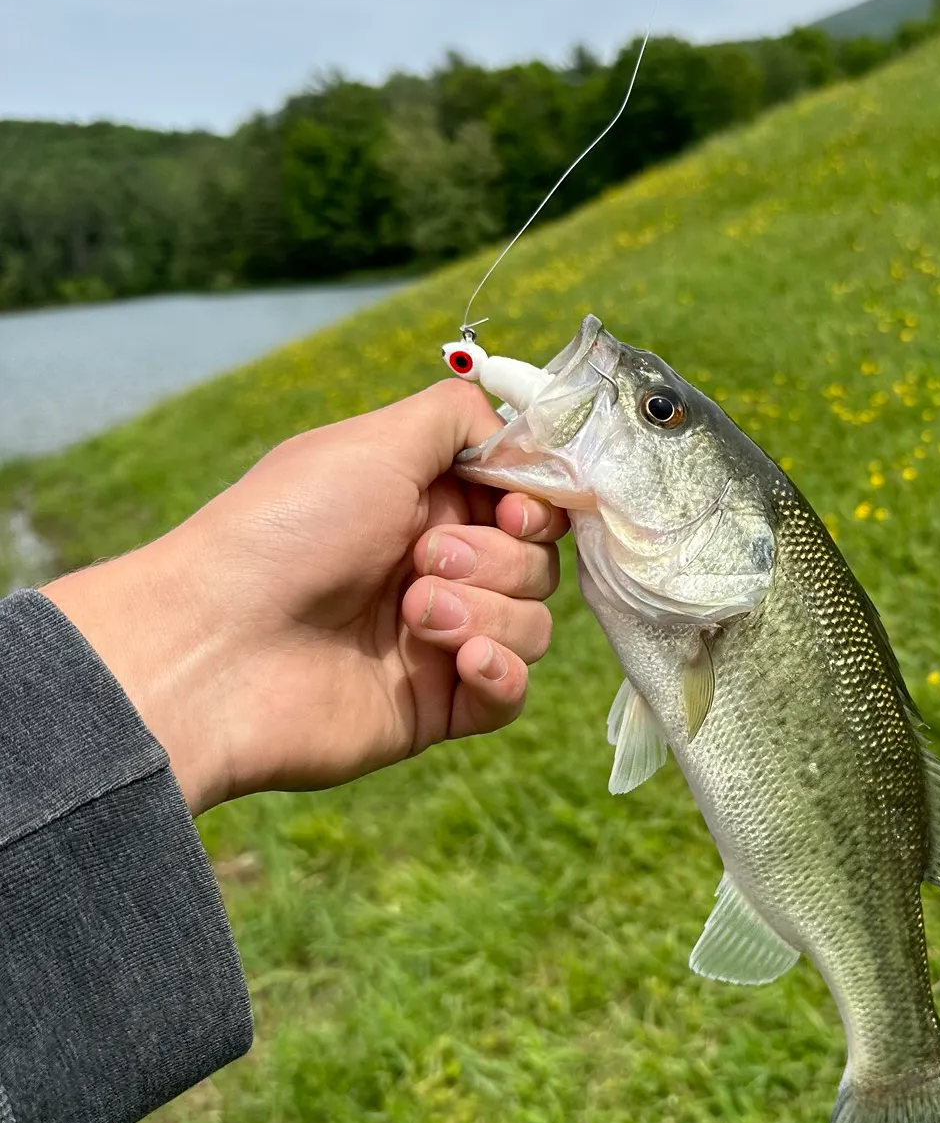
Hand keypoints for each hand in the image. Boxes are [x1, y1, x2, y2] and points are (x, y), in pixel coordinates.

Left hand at [42, 380, 567, 813]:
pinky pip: (511, 692)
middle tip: (423, 558)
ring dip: (484, 611)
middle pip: (539, 562)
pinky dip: (499, 672)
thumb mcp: (374, 441)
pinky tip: (459, 660)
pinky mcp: (438, 706)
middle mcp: (438, 568)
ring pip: (533, 625)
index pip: (527, 502)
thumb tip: (519, 434)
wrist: (216, 650)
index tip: (514, 511)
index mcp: (426, 504)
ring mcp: (440, 639)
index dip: (537, 505)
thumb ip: (459, 416)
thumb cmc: (287, 531)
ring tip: (412, 614)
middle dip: (495, 557)